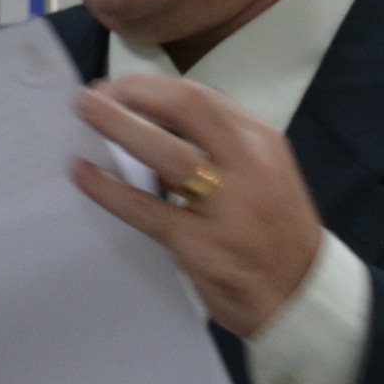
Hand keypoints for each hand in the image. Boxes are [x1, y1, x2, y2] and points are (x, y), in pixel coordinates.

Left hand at [70, 75, 327, 339]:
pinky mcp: (202, 245)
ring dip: (119, 126)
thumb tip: (152, 125)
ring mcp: (227, 206)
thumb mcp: (262, 174)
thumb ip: (219, 148)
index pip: (201, 98)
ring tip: (84, 112)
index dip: (152, 87)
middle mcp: (249, 165)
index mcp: (262, 141)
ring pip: (166, 153)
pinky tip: (83, 174)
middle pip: (186, 108)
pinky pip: (147, 210)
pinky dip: (110, 190)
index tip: (119, 88)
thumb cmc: (273, 234)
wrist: (300, 297)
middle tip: (93, 95)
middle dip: (134, 93)